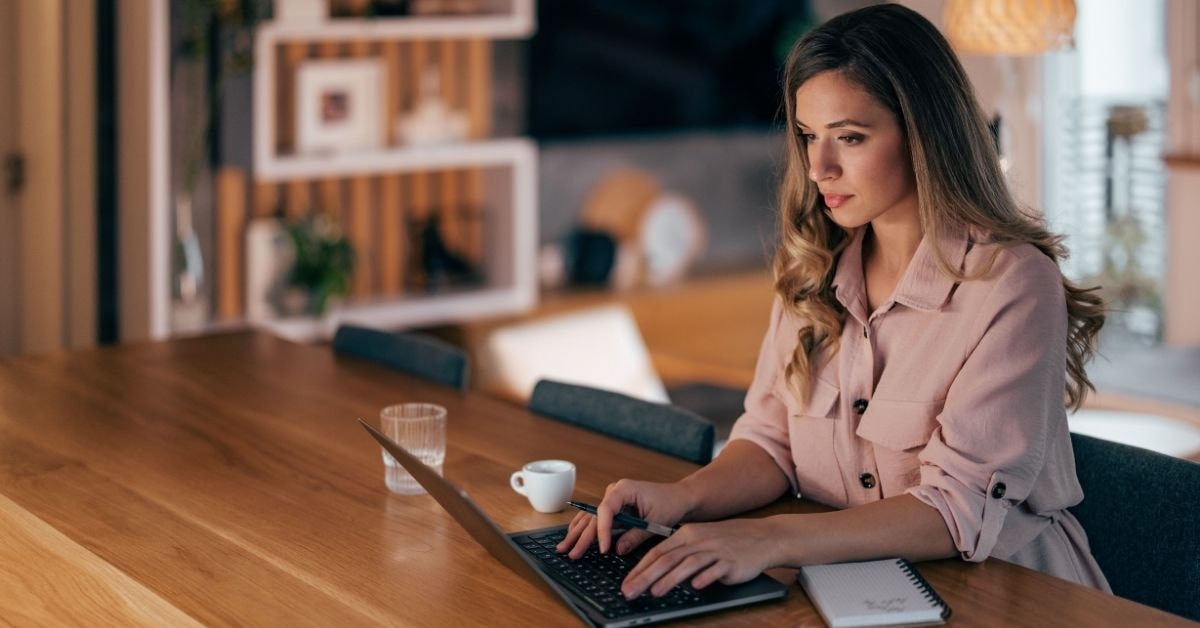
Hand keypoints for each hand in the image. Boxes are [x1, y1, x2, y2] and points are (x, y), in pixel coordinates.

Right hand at [555, 479, 691, 558]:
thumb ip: (636, 536)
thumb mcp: (655, 522)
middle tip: (572, 553)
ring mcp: (612, 499)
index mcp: (624, 489)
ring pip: (590, 517)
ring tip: (564, 548)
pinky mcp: (613, 508)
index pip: (606, 509)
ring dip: (577, 533)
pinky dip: (584, 529)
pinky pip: (595, 518)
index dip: (603, 530)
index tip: (603, 549)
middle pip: (593, 515)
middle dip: (582, 536)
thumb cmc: (669, 504)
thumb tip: (617, 550)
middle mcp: (614, 491)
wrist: (678, 498)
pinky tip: (572, 538)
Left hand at [621, 517, 779, 598]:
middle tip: (630, 591)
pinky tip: (695, 586)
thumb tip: (655, 572)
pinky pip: (715, 570)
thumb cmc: (727, 541)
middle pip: (667, 559)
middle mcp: (698, 540)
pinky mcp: (731, 561)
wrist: (762, 536)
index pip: (657, 551)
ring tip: (654, 592)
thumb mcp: (700, 540)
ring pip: (687, 564)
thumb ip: (680, 553)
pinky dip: (705, 577)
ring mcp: (714, 550)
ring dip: (669, 579)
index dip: (639, 568)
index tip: (626, 583)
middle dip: (645, 576)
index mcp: (687, 534)